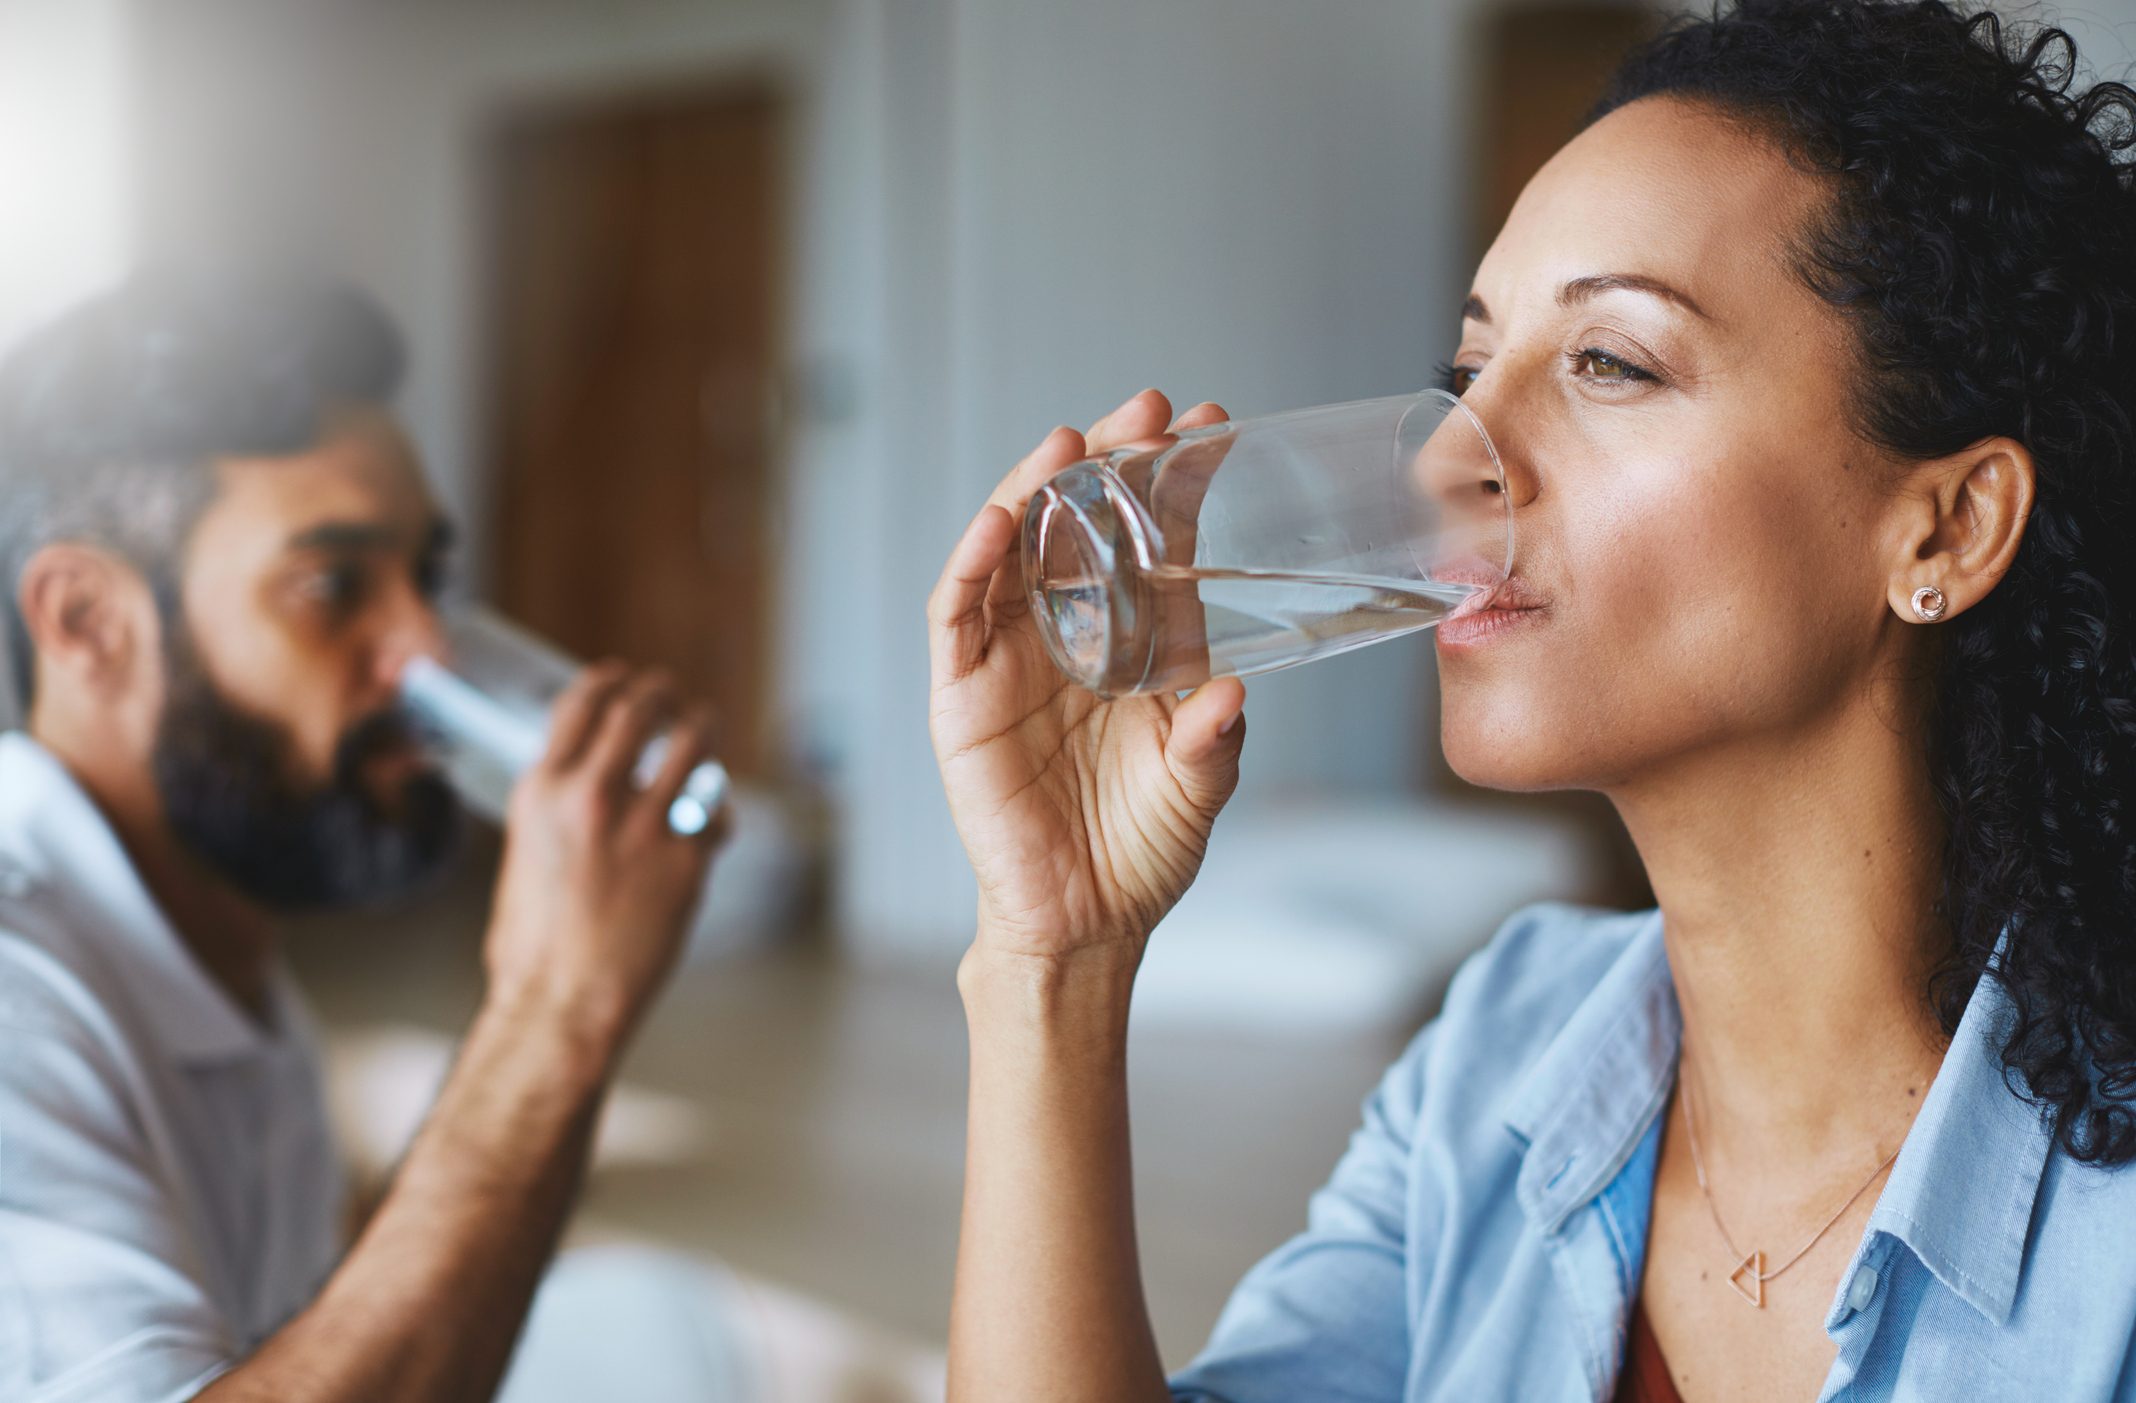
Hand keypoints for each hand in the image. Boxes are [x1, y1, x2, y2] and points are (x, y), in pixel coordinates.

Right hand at [481, 664, 725, 1052]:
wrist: (561, 1003)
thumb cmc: (535, 946)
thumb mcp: (526, 854)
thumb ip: (558, 809)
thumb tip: (586, 783)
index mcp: (542, 791)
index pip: (581, 703)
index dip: (609, 681)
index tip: (624, 678)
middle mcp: (592, 795)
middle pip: (641, 708)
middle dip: (661, 694)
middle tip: (672, 697)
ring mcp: (645, 824)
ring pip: (692, 743)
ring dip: (702, 728)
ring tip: (705, 727)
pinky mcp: (687, 858)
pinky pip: (715, 813)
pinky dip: (715, 814)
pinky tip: (712, 822)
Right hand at [929, 390, 1247, 965]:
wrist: (1083, 925)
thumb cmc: (1141, 852)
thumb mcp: (1198, 788)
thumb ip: (1214, 739)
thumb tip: (1230, 690)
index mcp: (1132, 644)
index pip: (1150, 543)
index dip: (1175, 484)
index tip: (1214, 427)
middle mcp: (1068, 636)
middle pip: (1077, 525)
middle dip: (1107, 462)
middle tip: (1149, 410)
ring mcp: (1008, 661)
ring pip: (1012, 551)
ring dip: (1033, 490)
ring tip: (1070, 442)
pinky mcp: (960, 696)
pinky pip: (956, 615)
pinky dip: (972, 561)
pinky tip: (997, 519)